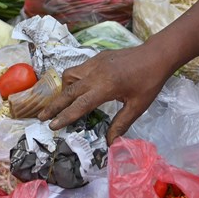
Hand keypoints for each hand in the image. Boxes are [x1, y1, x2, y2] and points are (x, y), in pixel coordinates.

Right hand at [40, 43, 174, 142]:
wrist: (156, 55)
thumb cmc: (149, 82)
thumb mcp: (138, 107)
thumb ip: (121, 123)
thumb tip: (109, 142)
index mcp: (106, 87)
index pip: (80, 105)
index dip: (65, 116)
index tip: (52, 125)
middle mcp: (95, 73)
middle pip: (68, 90)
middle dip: (54, 104)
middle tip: (42, 116)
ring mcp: (95, 63)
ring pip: (70, 75)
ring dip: (63, 89)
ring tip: (61, 102)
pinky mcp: (97, 57)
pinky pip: (79, 69)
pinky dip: (73, 79)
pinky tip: (78, 88)